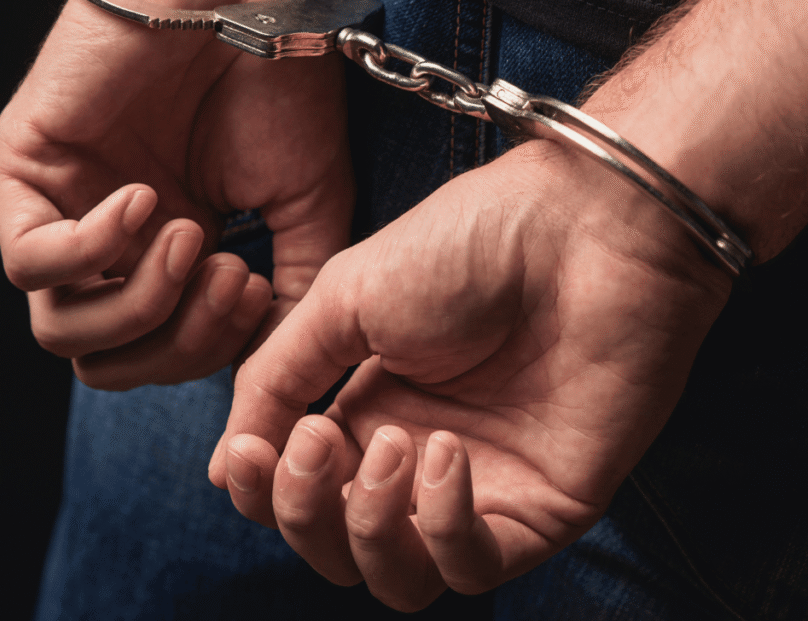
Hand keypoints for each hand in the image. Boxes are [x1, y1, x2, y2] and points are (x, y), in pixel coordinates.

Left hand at [0, 0, 352, 388]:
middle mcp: (114, 247)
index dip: (210, 351)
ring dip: (141, 303)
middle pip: (106, 364)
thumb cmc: (280, 93)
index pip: (162, 358)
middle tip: (232, 278)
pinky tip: (146, 197)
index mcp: (172, 261)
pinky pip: (29, 262)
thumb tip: (275, 362)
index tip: (259, 291)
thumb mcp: (307, 213)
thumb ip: (294, 294)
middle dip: (178, 343)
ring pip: (61, 331)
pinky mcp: (25, 171)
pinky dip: (94, 249)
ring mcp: (66, 210)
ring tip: (191, 234)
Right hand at [210, 140, 731, 609]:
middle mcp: (420, 458)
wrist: (583, 230)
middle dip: (303, 510)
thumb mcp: (345, 297)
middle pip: (334, 544)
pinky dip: (442, 526)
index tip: (252, 449)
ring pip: (396, 577)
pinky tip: (447, 453)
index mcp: (370, 407)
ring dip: (366, 526)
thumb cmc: (469, 244)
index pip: (296, 489)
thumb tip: (224, 466)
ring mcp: (484, 487)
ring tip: (388, 444)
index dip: (262, 488)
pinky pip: (473, 567)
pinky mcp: (544, 507)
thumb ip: (275, 380)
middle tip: (312, 442)